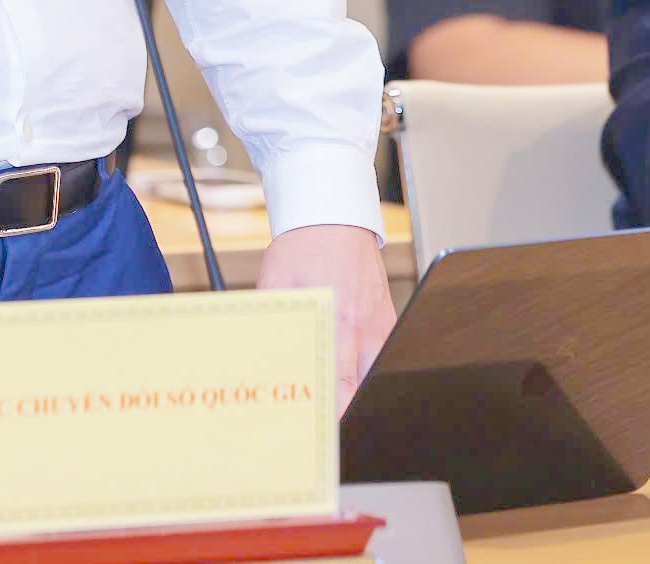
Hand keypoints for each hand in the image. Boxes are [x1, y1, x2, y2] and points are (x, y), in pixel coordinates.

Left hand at [256, 223, 395, 413]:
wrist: (332, 216)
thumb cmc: (302, 248)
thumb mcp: (276, 287)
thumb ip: (275, 325)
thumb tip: (262, 365)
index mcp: (337, 320)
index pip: (341, 384)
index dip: (334, 414)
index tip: (322, 432)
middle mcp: (363, 326)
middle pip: (363, 386)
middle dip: (348, 412)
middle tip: (327, 432)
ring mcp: (380, 323)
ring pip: (377, 374)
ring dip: (361, 394)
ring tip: (341, 412)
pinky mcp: (387, 318)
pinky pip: (383, 355)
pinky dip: (369, 372)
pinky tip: (354, 382)